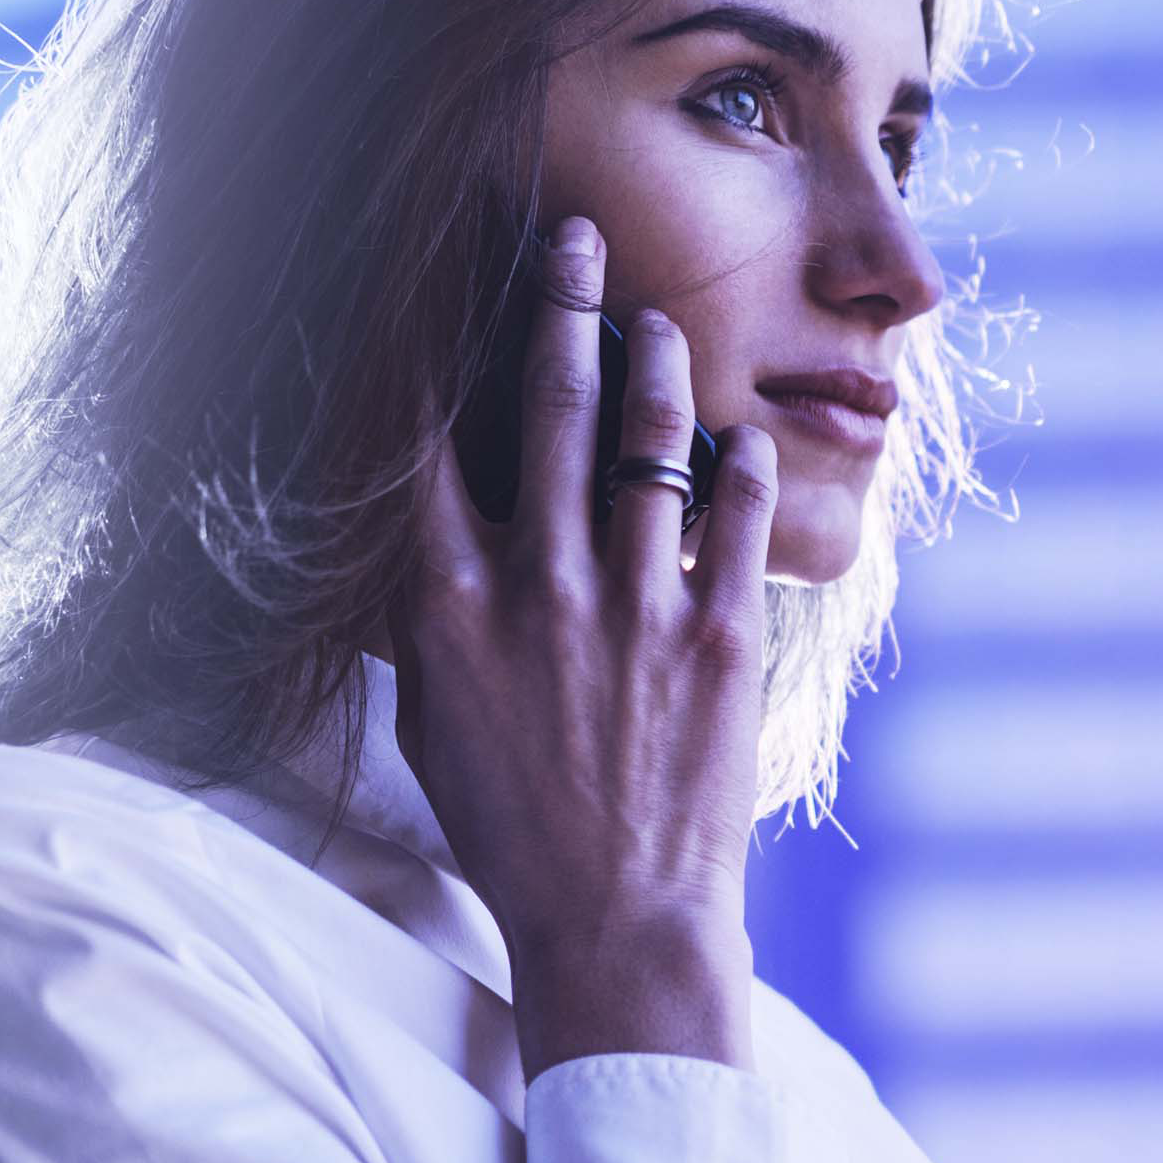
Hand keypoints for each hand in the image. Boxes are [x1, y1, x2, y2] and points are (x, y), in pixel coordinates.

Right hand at [382, 215, 778, 979]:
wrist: (615, 924)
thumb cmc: (511, 830)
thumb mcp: (432, 721)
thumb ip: (430, 619)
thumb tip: (423, 539)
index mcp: (451, 608)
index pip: (429, 445)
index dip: (435, 352)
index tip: (442, 288)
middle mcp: (539, 588)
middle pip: (549, 409)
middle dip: (561, 306)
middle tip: (578, 239)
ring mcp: (635, 607)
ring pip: (650, 440)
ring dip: (656, 363)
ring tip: (657, 321)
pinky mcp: (720, 635)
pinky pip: (737, 514)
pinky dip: (739, 463)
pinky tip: (738, 436)